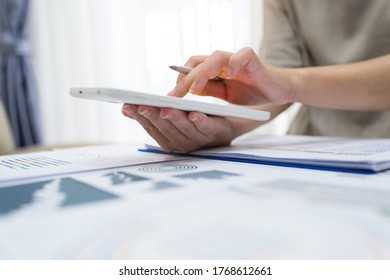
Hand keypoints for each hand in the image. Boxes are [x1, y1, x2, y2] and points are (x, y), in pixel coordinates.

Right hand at [122, 104, 234, 152]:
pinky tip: (194, 114)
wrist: (225, 128)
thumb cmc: (193, 123)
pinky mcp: (214, 132)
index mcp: (168, 139)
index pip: (151, 128)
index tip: (127, 105)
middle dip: (153, 117)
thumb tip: (125, 108)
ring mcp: (198, 139)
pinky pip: (206, 127)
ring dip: (174, 119)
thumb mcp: (170, 119)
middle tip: (142, 105)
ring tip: (164, 108)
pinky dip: (200, 121)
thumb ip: (150, 116)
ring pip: (184, 128)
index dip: (139, 117)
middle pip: (165, 128)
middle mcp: (181, 142)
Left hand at [168, 47, 294, 105]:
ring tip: (196, 87)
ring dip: (203, 71)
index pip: (193, 68)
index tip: (172, 95)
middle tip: (176, 95)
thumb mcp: (226, 94)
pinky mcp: (253, 60)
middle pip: (199, 62)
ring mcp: (238, 59)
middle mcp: (224, 62)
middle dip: (186, 78)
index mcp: (215, 70)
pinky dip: (235, 62)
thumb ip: (210, 89)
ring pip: (216, 57)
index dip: (181, 78)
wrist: (278, 90)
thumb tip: (190, 89)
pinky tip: (230, 74)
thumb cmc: (252, 91)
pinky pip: (243, 55)